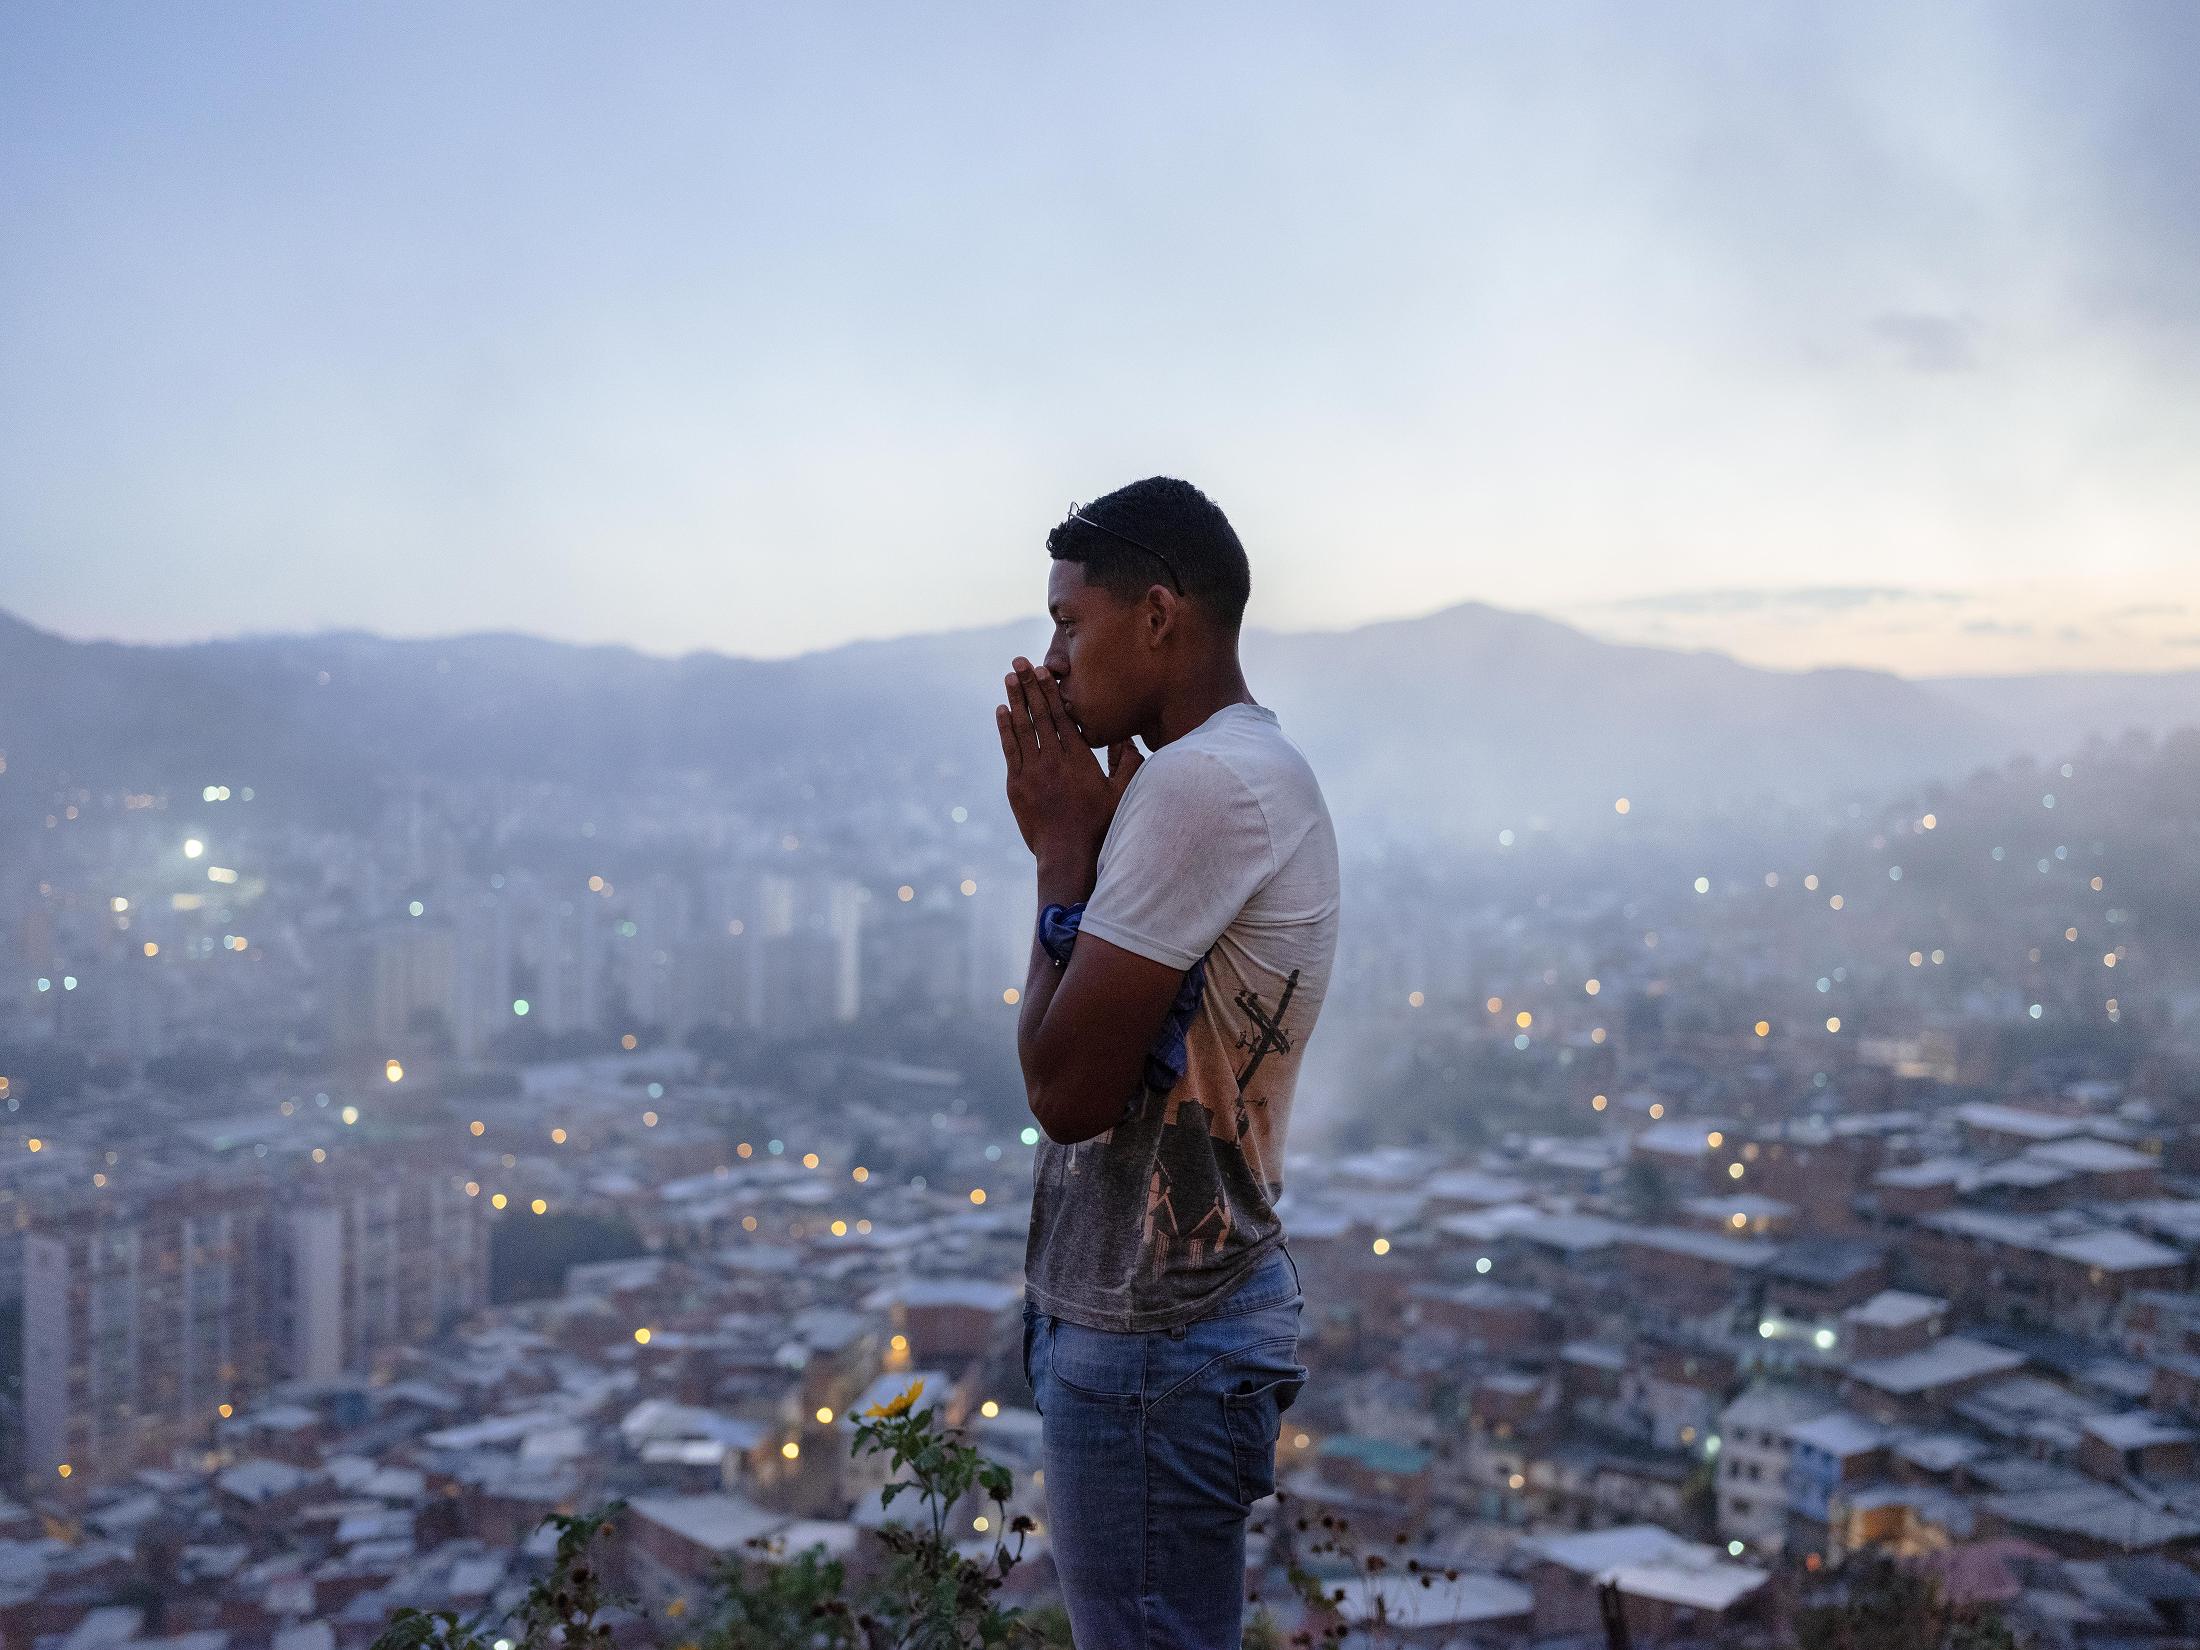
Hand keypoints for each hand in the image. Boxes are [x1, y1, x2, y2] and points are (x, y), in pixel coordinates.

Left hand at [995, 659, 1139, 862]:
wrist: (1068, 854)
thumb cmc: (1099, 826)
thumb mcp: (1122, 794)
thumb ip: (1126, 764)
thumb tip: (1128, 740)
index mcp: (1078, 758)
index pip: (1061, 716)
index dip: (1051, 690)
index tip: (1044, 670)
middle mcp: (1053, 760)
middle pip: (1039, 715)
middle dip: (1029, 685)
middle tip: (1018, 662)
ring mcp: (1032, 772)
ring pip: (1021, 728)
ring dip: (1014, 700)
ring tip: (1009, 678)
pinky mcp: (1016, 786)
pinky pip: (1009, 750)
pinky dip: (1005, 729)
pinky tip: (1001, 711)